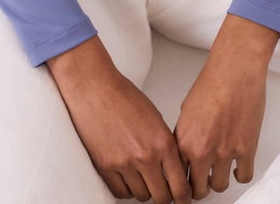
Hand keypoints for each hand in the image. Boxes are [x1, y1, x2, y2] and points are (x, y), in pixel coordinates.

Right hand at [48, 37, 191, 202]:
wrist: (95, 87)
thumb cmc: (124, 96)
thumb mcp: (156, 118)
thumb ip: (165, 146)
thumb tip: (173, 170)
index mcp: (163, 142)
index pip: (180, 186)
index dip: (184, 198)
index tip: (183, 199)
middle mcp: (146, 156)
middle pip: (162, 197)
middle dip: (165, 197)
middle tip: (164, 192)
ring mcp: (124, 163)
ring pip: (141, 196)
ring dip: (144, 190)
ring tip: (142, 177)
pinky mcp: (105, 167)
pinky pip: (120, 192)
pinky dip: (126, 189)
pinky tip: (128, 177)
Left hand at [172, 15, 277, 197]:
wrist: (234, 70)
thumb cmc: (211, 82)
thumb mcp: (186, 111)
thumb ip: (185, 135)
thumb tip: (186, 152)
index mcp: (183, 140)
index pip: (177, 177)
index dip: (180, 184)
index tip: (184, 186)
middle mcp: (201, 151)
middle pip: (197, 189)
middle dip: (199, 187)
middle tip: (202, 182)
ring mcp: (224, 153)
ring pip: (219, 187)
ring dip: (219, 180)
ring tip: (219, 171)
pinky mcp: (246, 150)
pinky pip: (243, 177)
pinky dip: (240, 173)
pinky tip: (237, 165)